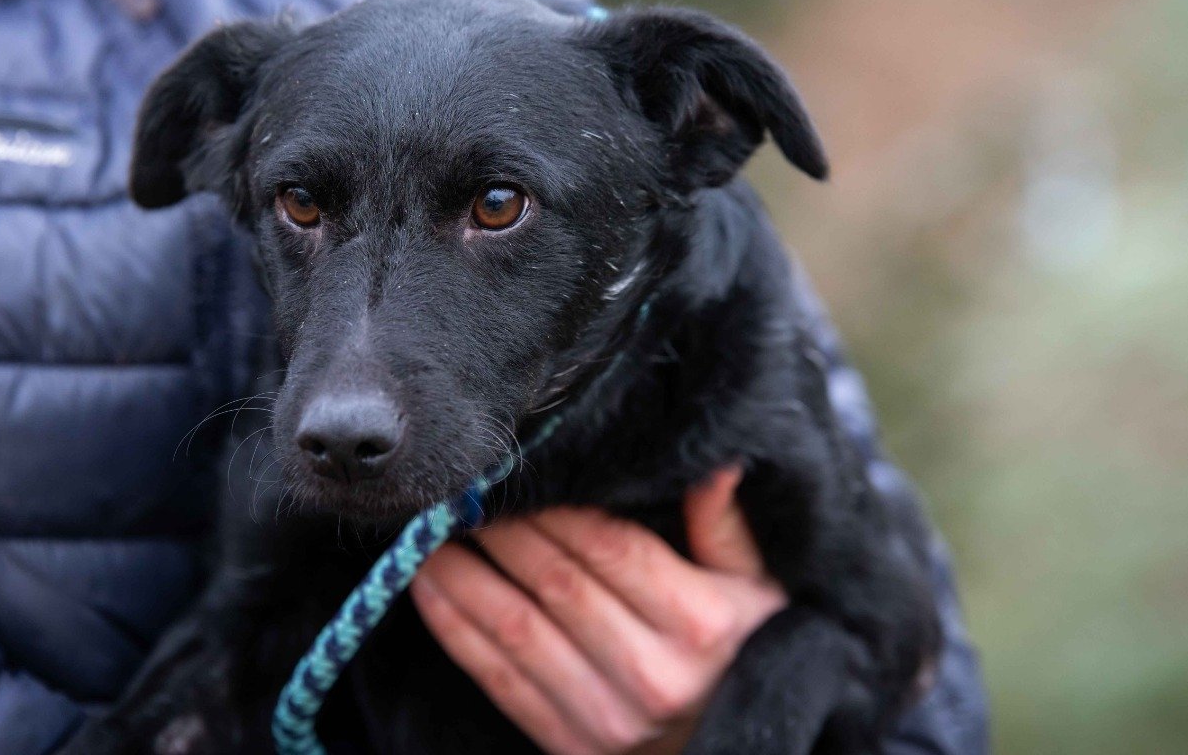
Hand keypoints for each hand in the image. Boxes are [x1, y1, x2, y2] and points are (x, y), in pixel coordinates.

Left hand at [410, 467, 787, 754]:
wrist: (747, 742)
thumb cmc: (748, 647)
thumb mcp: (759, 585)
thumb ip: (726, 524)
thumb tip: (714, 461)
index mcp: (699, 621)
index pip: (609, 548)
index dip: (554, 508)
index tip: (518, 474)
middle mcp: (652, 672)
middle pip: (555, 582)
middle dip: (500, 531)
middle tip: (461, 490)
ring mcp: (608, 717)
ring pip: (516, 629)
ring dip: (462, 576)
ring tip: (429, 532)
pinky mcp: (572, 745)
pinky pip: (499, 680)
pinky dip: (456, 630)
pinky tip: (428, 588)